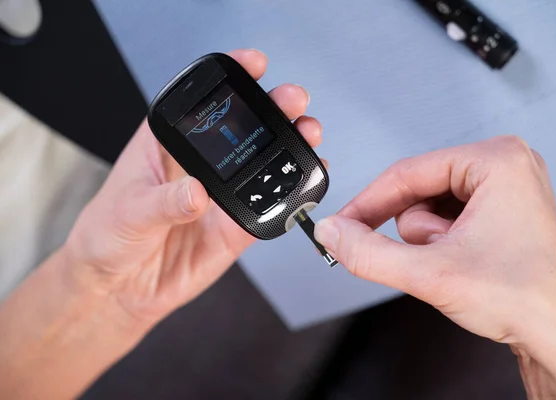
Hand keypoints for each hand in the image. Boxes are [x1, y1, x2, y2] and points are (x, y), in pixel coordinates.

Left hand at [63, 49, 322, 324]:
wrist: (119, 287)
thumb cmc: (108, 236)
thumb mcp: (129, 210)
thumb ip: (164, 202)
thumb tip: (197, 193)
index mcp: (169, 145)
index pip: (203, 103)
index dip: (230, 80)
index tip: (253, 64)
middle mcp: (201, 164)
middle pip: (243, 128)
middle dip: (272, 108)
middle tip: (292, 100)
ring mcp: (222, 194)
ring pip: (263, 162)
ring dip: (290, 145)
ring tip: (308, 133)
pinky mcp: (235, 226)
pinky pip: (269, 206)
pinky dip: (292, 193)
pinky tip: (307, 178)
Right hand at [314, 136, 555, 397]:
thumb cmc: (529, 298)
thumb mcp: (431, 273)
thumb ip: (369, 252)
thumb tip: (334, 234)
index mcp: (496, 160)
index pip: (405, 173)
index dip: (365, 203)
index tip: (341, 225)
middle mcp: (504, 166)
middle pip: (418, 190)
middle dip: (415, 232)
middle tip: (425, 260)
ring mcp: (505, 188)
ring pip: (430, 206)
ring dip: (429, 241)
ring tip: (456, 263)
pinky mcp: (502, 210)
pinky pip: (448, 218)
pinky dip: (442, 243)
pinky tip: (463, 262)